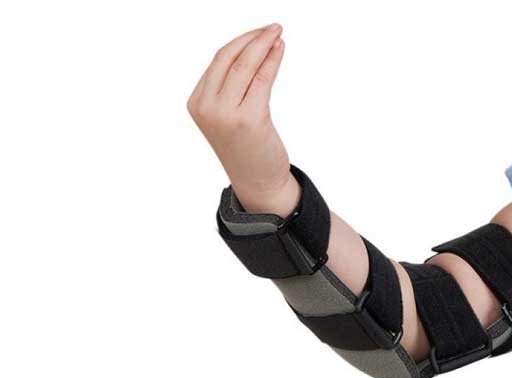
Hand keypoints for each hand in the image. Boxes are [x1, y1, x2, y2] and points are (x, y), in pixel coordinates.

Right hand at [187, 24, 296, 214]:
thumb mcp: (229, 114)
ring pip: (244, 66)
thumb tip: (252, 50)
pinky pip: (262, 79)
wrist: (258, 182)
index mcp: (197, 103)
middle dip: (252, 38)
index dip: (240, 42)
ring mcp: (225, 113)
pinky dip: (272, 60)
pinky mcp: (249, 119)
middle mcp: (206, 107)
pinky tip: (280, 49)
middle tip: (273, 27)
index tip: (260, 33)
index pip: (217, 61)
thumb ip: (230, 88)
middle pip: (228, 58)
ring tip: (278, 33)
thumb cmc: (247, 148)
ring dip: (263, 44)